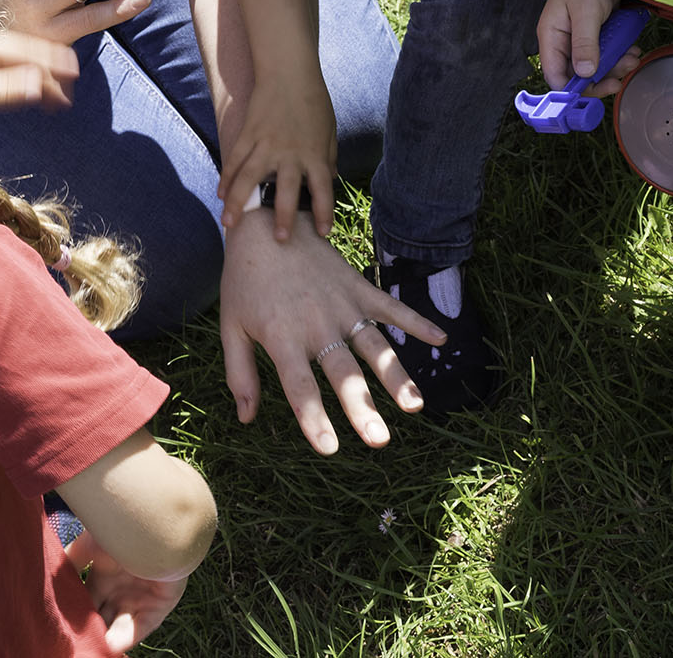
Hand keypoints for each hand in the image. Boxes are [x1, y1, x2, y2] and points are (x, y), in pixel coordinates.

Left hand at [0, 27, 79, 117]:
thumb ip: (5, 87)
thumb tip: (39, 83)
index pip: (27, 50)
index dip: (53, 61)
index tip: (73, 73)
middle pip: (28, 51)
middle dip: (52, 68)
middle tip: (73, 84)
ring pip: (21, 60)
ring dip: (42, 75)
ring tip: (60, 93)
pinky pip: (11, 68)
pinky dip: (28, 79)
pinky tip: (38, 91)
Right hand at [64, 531, 185, 652]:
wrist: (156, 520)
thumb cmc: (120, 528)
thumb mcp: (87, 545)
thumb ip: (69, 564)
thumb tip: (47, 583)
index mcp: (102, 577)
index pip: (85, 605)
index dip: (73, 619)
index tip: (58, 630)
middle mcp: (120, 590)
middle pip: (100, 620)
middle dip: (88, 633)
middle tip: (72, 645)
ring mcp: (139, 599)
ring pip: (118, 628)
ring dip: (104, 640)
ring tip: (89, 648)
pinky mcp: (159, 605)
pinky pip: (141, 627)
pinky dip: (125, 639)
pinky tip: (109, 645)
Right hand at [217, 78, 336, 238]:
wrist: (289, 72)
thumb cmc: (314, 101)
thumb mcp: (330, 131)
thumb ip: (328, 158)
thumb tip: (328, 180)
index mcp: (315, 154)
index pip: (323, 189)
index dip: (324, 212)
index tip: (322, 233)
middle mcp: (291, 153)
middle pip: (286, 190)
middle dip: (283, 216)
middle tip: (280, 239)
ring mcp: (266, 144)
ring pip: (249, 178)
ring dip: (239, 203)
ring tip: (229, 224)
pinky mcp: (249, 134)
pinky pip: (235, 159)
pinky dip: (226, 177)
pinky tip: (220, 194)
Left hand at [218, 212, 446, 454]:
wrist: (265, 223)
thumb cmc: (245, 281)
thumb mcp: (231, 326)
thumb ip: (240, 373)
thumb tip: (247, 418)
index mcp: (282, 337)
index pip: (300, 386)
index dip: (313, 418)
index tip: (329, 448)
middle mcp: (316, 324)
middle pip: (343, 374)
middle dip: (363, 409)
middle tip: (380, 441)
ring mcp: (342, 304)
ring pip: (374, 346)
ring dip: (396, 376)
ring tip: (415, 405)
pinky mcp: (358, 287)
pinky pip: (392, 307)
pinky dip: (416, 321)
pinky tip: (441, 338)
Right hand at [538, 0, 635, 94]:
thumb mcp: (585, 13)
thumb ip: (585, 43)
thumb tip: (586, 73)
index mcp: (551, 39)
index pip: (556, 76)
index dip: (575, 88)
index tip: (599, 88)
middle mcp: (563, 44)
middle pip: (578, 75)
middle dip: (602, 77)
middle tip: (622, 75)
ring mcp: (579, 41)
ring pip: (595, 67)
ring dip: (615, 66)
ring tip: (632, 58)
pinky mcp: (594, 37)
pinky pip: (605, 55)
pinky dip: (619, 55)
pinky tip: (631, 50)